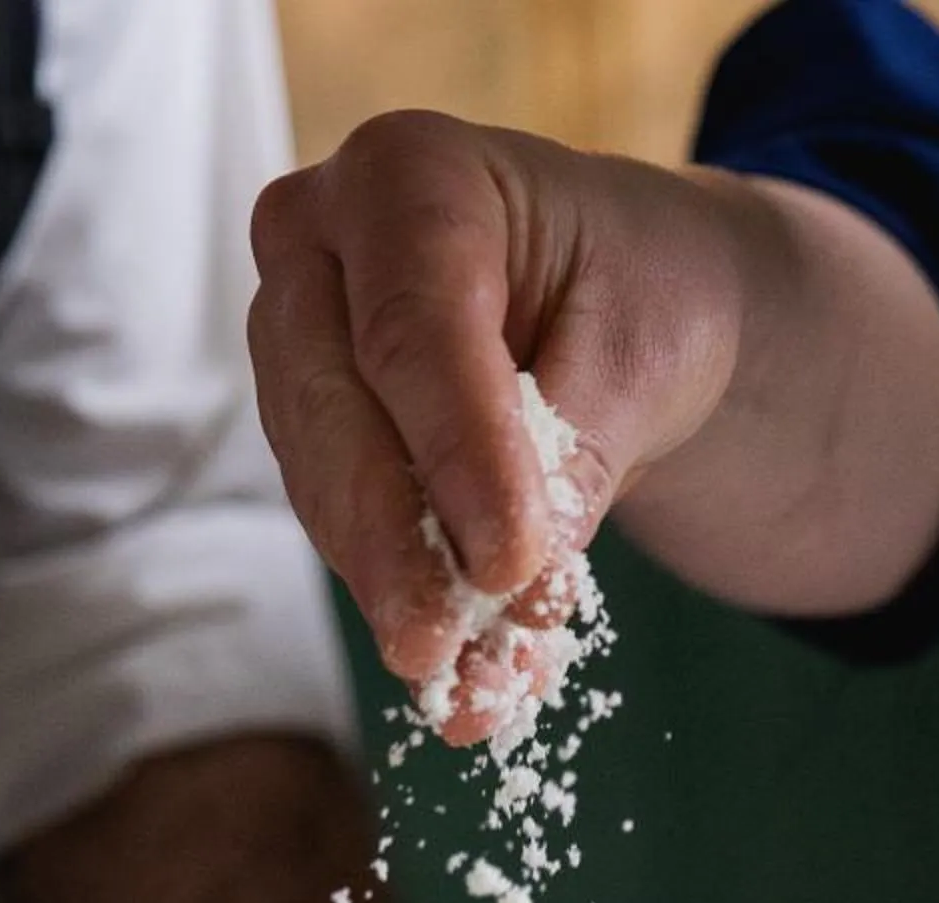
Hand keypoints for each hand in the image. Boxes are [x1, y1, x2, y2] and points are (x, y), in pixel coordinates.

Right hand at [246, 114, 938, 730]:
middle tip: (439, 649)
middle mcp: (321, 244)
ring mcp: (297, 339)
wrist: (618, 302)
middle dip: (394, 545)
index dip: (458, 455)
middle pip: (336, 408)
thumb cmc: (637, 291)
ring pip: (324, 483)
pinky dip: (408, 603)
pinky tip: (468, 682)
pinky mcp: (309, 431)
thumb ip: (572, 460)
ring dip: (395, 592)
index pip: (414, 329)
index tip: (508, 563)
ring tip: (471, 689)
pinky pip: (342, 527)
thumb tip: (517, 604)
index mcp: (410, 178)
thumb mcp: (642, 355)